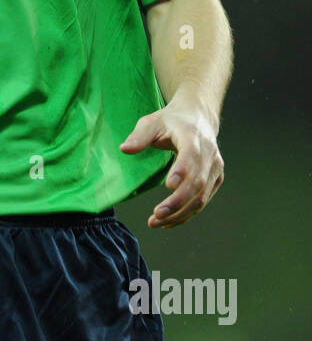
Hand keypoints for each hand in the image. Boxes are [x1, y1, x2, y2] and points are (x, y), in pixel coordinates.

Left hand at [119, 100, 223, 228]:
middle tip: (156, 215)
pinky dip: (187, 214)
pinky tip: (168, 222)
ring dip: (180, 214)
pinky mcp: (216, 178)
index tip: (168, 186)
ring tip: (156, 222)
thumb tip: (124, 149)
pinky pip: (203, 201)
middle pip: (198, 182)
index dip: (182, 171)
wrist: (198, 118)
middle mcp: (209, 153)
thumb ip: (139, 136)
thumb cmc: (171, 121)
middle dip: (177, 202)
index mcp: (193, 136)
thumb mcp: (152, 122)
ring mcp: (215, 167)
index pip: (191, 155)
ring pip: (202, 197)